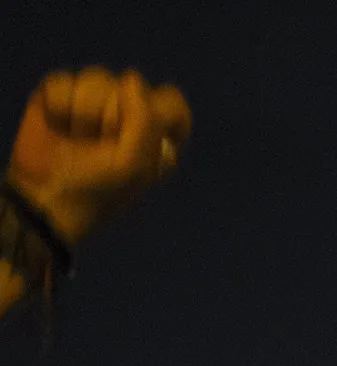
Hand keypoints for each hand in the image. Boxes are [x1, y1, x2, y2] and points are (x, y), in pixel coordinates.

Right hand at [8, 68, 191, 244]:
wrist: (46, 199)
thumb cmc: (100, 190)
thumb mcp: (136, 165)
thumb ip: (146, 120)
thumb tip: (131, 78)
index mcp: (157, 133)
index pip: (173, 101)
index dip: (154, 114)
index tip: (137, 141)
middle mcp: (129, 113)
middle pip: (130, 84)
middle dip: (112, 117)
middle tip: (101, 147)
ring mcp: (93, 101)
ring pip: (96, 77)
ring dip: (83, 112)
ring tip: (77, 139)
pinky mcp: (59, 95)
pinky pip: (62, 80)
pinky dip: (57, 106)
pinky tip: (57, 127)